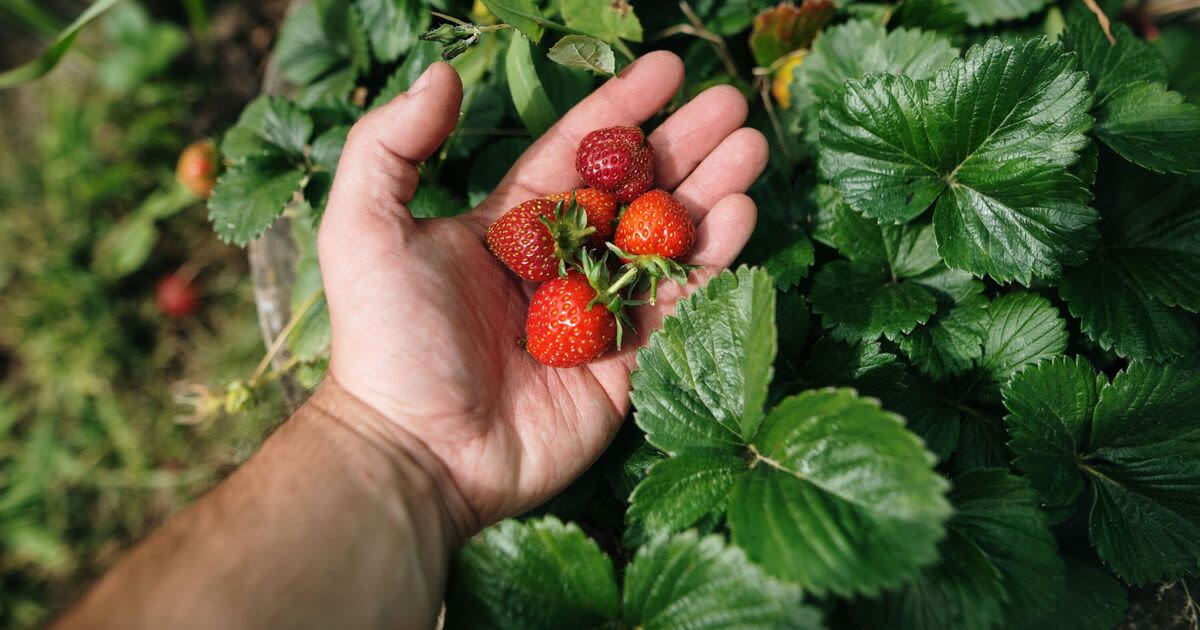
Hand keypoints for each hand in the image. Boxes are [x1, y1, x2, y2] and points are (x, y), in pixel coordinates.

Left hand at [317, 52, 767, 530]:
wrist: (418, 450)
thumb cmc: (387, 340)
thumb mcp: (364, 227)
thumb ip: (392, 145)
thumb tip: (440, 74)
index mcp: (511, 227)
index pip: (576, 153)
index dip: (621, 109)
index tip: (666, 69)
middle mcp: (561, 263)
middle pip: (637, 190)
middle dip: (684, 144)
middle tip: (730, 102)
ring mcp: (599, 313)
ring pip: (666, 240)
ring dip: (712, 190)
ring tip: (752, 146)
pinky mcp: (628, 363)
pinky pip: (678, 303)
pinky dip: (712, 259)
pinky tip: (740, 213)